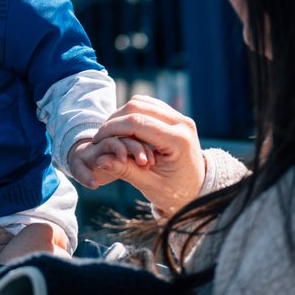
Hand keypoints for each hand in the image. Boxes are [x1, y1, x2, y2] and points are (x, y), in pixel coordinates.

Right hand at [82, 95, 205, 216]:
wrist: (198, 188)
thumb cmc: (174, 192)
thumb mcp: (149, 185)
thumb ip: (125, 170)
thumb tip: (99, 160)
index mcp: (178, 141)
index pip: (137, 123)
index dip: (113, 128)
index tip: (96, 140)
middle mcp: (182, 123)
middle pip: (138, 107)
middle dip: (115, 120)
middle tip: (100, 136)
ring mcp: (180, 117)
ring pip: (142, 102)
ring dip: (122, 114)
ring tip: (110, 132)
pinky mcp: (176, 116)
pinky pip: (149, 105)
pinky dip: (132, 113)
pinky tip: (123, 128)